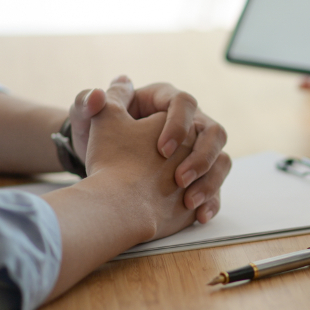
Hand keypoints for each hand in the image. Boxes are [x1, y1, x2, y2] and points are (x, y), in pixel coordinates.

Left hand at [70, 76, 229, 222]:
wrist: (101, 169)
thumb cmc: (95, 137)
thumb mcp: (87, 119)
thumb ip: (87, 104)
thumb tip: (97, 94)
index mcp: (164, 101)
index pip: (185, 102)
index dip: (179, 124)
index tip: (162, 150)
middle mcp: (189, 123)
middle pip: (214, 132)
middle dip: (201, 157)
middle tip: (179, 180)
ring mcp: (198, 151)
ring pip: (222, 160)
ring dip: (211, 181)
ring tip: (190, 201)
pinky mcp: (200, 176)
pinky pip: (217, 186)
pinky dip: (212, 201)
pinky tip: (199, 215)